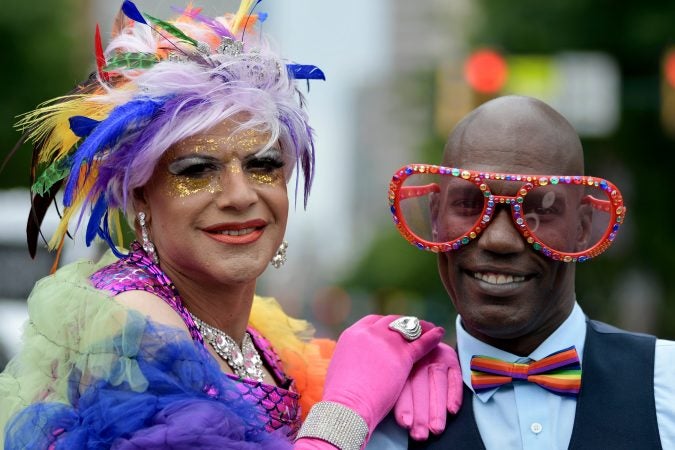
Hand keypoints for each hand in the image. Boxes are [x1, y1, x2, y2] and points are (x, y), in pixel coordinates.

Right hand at [321, 315, 444, 433]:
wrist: (347, 406)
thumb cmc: (340, 396)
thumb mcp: (340, 368)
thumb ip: (351, 358)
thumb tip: (354, 362)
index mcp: (352, 335)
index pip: (372, 322)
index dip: (384, 324)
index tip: (392, 327)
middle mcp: (369, 333)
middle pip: (391, 321)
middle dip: (403, 323)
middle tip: (413, 326)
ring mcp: (386, 342)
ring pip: (408, 328)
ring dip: (420, 326)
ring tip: (429, 326)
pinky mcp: (402, 356)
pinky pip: (421, 342)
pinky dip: (432, 337)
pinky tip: (439, 333)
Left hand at [394, 342, 461, 439]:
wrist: (425, 336)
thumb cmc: (407, 364)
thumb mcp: (398, 371)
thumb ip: (396, 387)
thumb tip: (392, 417)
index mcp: (401, 361)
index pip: (403, 386)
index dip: (405, 406)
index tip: (405, 423)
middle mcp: (419, 358)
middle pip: (420, 386)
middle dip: (421, 413)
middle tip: (420, 434)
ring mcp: (437, 357)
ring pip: (437, 383)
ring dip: (437, 408)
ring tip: (436, 428)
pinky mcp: (452, 359)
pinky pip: (455, 377)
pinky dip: (454, 394)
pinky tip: (452, 410)